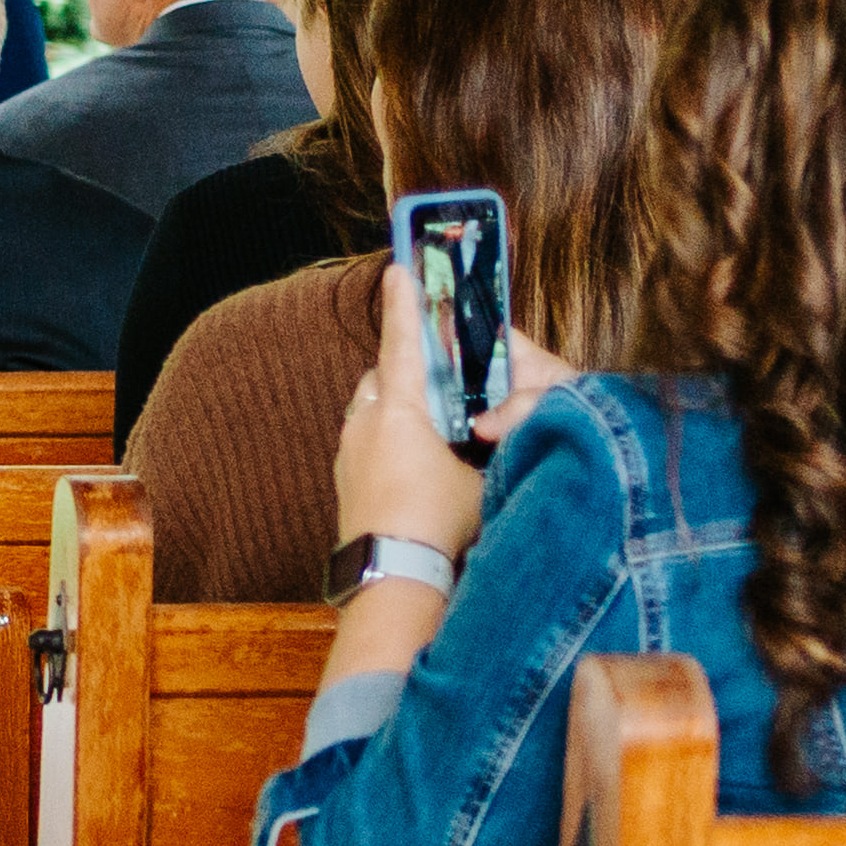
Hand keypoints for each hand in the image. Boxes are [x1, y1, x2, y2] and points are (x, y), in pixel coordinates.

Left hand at [329, 301, 499, 565]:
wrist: (391, 576)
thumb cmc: (442, 524)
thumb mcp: (483, 477)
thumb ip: (490, 446)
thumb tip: (503, 429)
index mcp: (400, 412)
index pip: (405, 345)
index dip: (406, 306)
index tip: (398, 269)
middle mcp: (364, 424)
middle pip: (382, 379)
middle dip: (407, 373)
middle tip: (438, 379)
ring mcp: (347, 453)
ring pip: (370, 413)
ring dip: (396, 412)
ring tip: (433, 430)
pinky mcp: (343, 480)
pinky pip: (364, 444)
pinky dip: (386, 441)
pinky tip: (414, 467)